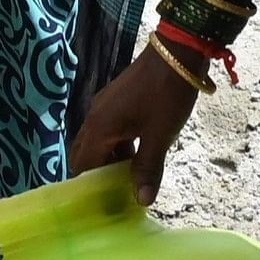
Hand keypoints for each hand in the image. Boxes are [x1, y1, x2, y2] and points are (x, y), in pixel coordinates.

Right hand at [70, 52, 198, 203]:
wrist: (176, 53)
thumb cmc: (165, 96)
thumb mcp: (159, 136)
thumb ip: (148, 169)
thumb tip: (142, 201)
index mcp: (98, 129)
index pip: (83, 166)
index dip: (89, 188)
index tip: (100, 206)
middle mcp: (94, 118)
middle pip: (85, 154)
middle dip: (96, 175)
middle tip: (112, 196)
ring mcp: (104, 107)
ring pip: (98, 142)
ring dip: (109, 160)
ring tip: (127, 181)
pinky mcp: (116, 100)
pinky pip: (108, 130)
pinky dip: (117, 146)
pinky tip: (136, 155)